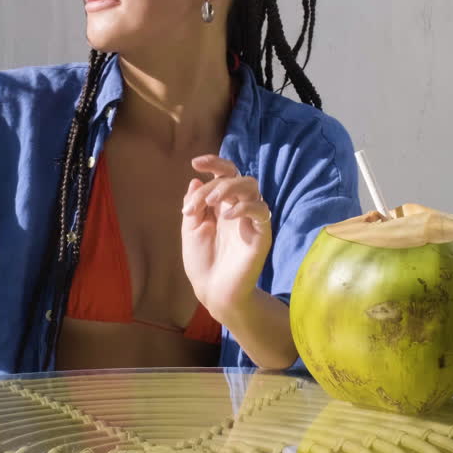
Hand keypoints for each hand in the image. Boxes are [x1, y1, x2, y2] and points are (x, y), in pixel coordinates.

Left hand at [180, 154, 272, 321]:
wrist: (213, 290)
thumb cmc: (202, 261)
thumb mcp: (191, 228)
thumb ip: (195, 203)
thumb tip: (196, 179)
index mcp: (222, 204)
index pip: (225, 174)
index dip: (213, 163)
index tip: (195, 163)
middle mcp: (239, 208)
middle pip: (237, 177)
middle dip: (216, 183)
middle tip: (200, 203)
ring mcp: (251, 219)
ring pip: (251, 186)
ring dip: (228, 189)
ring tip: (211, 203)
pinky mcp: (262, 234)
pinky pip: (261, 211)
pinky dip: (244, 207)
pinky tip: (227, 217)